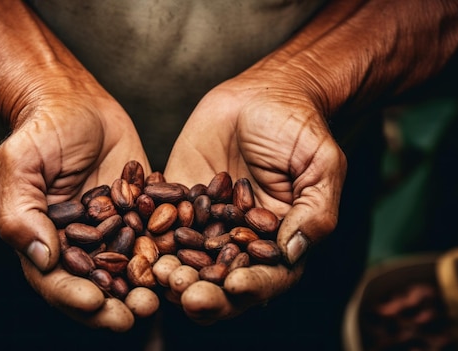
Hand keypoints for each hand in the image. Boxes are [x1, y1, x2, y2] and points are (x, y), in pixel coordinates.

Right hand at [0, 76, 149, 330]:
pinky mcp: (141, 215)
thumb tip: (42, 256)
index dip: (74, 296)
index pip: (55, 280)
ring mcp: (113, 232)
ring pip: (130, 269)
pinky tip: (187, 263)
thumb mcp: (20, 164)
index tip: (96, 303)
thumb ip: (21, 211)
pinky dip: (170, 254)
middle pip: (96, 285)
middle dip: (116, 304)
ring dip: (146, 287)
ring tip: (164, 298)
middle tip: (139, 312)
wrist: (77, 102)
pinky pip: (156, 239)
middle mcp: (80, 244)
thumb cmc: (40, 129)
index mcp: (44, 240)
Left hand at [163, 71, 346, 323]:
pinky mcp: (177, 202)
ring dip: (172, 273)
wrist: (263, 94)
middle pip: (221, 280)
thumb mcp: (321, 166)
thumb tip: (294, 252)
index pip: (267, 277)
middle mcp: (238, 241)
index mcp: (277, 243)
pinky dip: (147, 236)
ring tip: (159, 276)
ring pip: (186, 260)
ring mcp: (205, 225)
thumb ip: (315, 210)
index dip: (252, 287)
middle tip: (185, 294)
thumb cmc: (299, 129)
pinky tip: (136, 243)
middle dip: (204, 292)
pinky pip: (159, 222)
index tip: (235, 287)